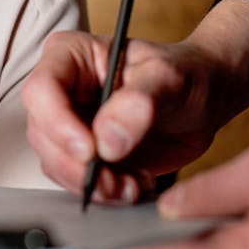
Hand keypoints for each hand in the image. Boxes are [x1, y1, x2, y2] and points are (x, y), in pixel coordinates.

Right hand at [22, 0, 248, 202]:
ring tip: (132, 185)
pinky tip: (134, 185)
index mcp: (71, 55)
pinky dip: (103, 192)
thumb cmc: (187, 74)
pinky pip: (76, 181)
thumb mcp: (170, 78)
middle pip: (43, 133)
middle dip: (77, 166)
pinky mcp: (85, 154)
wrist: (206, 98)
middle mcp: (63, 89)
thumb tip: (107, 140)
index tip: (91, 151)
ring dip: (91, 184)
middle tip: (116, 180)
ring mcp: (71, 123)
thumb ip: (139, 102)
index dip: (58, 124)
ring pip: (55, 162)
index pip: (42, 90)